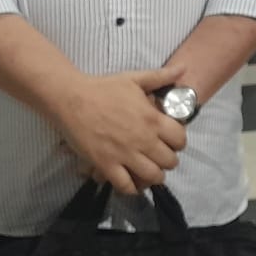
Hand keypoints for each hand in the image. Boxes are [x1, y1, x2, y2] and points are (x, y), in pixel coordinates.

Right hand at [50, 66, 185, 195]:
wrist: (72, 99)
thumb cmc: (104, 88)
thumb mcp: (135, 78)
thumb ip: (161, 76)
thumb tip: (183, 68)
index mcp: (152, 119)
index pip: (180, 140)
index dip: (179, 142)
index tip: (171, 141)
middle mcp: (143, 140)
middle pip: (170, 161)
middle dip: (168, 160)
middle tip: (160, 156)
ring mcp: (125, 155)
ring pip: (152, 176)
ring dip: (154, 176)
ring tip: (148, 170)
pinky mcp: (106, 165)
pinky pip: (126, 186)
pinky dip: (131, 187)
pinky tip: (130, 180)